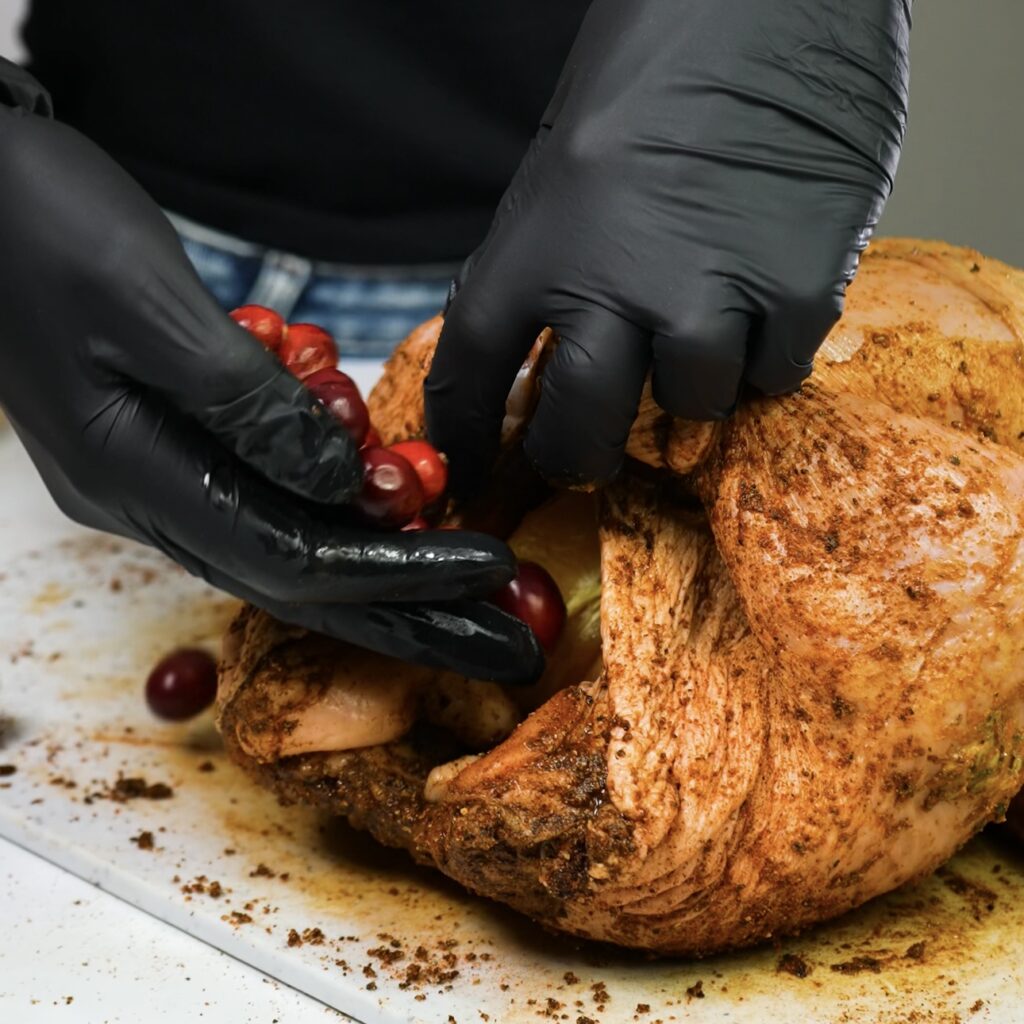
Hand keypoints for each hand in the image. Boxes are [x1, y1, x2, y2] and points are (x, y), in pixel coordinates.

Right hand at [0, 63, 541, 683]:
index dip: (399, 576)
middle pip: (300, 588)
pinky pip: (270, 511)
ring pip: (289, 557)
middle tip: (508, 647)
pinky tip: (398, 526)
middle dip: (411, 619)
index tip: (489, 574)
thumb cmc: (39, 228)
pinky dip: (343, 528)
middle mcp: (145, 502)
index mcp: (136, 478)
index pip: (295, 561)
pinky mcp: (170, 452)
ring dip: (387, 585)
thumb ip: (247, 405)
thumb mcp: (148, 306)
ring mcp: (153, 482)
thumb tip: (344, 489)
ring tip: (474, 602)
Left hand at [425, 0, 910, 488]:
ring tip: (702, 324)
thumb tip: (542, 353)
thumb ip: (550, 265)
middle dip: (578, 455)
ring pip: (691, 407)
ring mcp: (709, 290)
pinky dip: (763, 355)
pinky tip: (761, 297)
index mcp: (539, 238)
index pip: (472, 365)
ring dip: (691, 386)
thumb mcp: (567, 171)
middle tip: (589, 449)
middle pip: (581, 427)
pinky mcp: (797, 287)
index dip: (467, 432)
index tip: (471, 467)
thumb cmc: (658, 74)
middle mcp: (614, 279)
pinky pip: (771, 376)